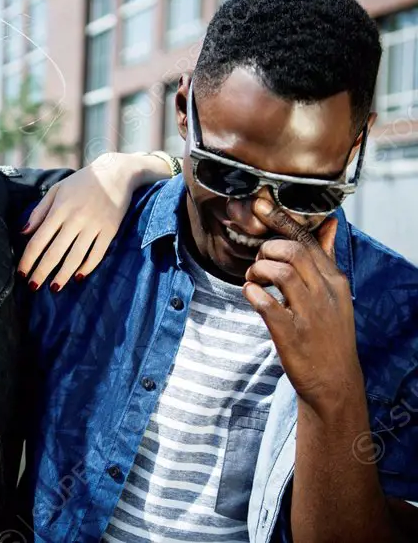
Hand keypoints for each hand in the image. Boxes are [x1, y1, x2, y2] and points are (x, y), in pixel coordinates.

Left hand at [17, 153, 146, 289]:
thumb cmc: (81, 182)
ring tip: (53, 288)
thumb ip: (39, 212)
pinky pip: (97, 254)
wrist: (116, 173)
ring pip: (75, 258)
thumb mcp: (56, 190)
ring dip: (63, 275)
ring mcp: (94, 226)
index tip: (21, 272)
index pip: (38, 240)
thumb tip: (23, 233)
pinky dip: (87, 268)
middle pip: (55, 253)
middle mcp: (76, 219)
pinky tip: (77, 277)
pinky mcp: (110, 231)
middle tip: (32, 287)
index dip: (28, 259)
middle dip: (41, 272)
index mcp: (59, 209)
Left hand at [243, 198, 363, 416]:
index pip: (308, 241)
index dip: (281, 220)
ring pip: (280, 272)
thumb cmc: (329, 333)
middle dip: (267, 249)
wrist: (335, 382)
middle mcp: (324, 294)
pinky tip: (251, 296)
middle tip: (259, 262)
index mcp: (334, 281)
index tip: (260, 205)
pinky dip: (252, 294)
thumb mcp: (335, 293)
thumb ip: (327, 257)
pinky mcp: (291, 334)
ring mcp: (309, 314)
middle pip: (293, 252)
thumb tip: (329, 223)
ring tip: (254, 281)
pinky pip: (266, 304)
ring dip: (258, 271)